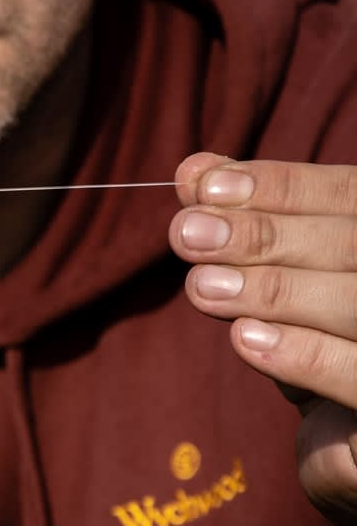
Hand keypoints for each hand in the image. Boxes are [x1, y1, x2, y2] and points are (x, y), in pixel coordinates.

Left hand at [170, 153, 356, 525]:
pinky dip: (304, 355)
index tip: (203, 185)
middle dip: (262, 235)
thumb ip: (248, 222)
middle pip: (352, 243)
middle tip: (185, 233)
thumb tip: (192, 170)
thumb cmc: (328, 348)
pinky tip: (246, 339)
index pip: (349, 194)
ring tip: (202, 286)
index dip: (279, 186)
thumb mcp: (288, 281)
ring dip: (273, 289)